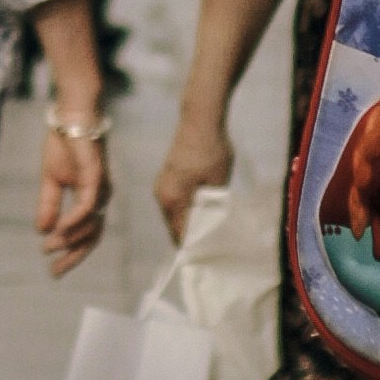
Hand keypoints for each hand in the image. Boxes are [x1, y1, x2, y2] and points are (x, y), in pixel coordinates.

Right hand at [36, 122, 111, 279]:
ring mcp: (100, 188)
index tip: (53, 269)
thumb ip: (48, 205)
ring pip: (90, 224)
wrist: (69, 117)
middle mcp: (100, 197)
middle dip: (73, 256)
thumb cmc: (63, 144)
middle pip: (92, 237)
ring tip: (48, 246)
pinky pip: (88, 206)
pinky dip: (75, 220)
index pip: (85, 235)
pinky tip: (59, 229)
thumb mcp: (50, 181)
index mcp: (91, 199)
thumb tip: (42, 231)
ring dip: (69, 238)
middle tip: (54, 271)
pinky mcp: (96, 176)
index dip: (71, 253)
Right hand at [154, 127, 233, 241]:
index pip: (180, 234)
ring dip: (188, 221)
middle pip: (175, 226)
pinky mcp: (166, 177)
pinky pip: (174, 202)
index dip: (193, 248)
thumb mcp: (218, 184)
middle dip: (190, 237)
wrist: (199, 120)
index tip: (208, 259)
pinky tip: (202, 210)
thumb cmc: (211, 151)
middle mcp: (161, 195)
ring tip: (209, 230)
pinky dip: (186, 209)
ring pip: (174, 214)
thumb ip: (211, 209)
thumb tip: (211, 228)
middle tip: (212, 247)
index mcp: (172, 199)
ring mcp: (162, 185)